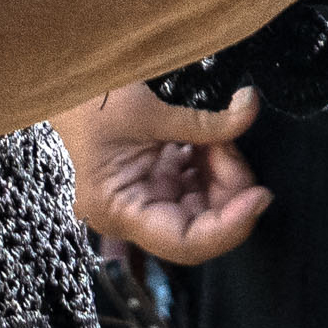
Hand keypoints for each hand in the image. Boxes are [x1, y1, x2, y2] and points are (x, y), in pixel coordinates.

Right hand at [56, 79, 267, 265]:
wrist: (69, 84)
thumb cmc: (89, 100)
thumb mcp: (147, 110)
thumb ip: (204, 122)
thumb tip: (250, 107)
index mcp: (120, 210)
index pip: (185, 243)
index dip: (230, 227)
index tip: (259, 197)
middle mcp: (134, 214)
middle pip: (201, 224)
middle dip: (229, 190)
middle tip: (231, 147)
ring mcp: (147, 198)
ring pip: (205, 205)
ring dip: (222, 173)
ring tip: (218, 135)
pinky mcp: (157, 181)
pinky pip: (197, 184)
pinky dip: (212, 163)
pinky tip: (211, 138)